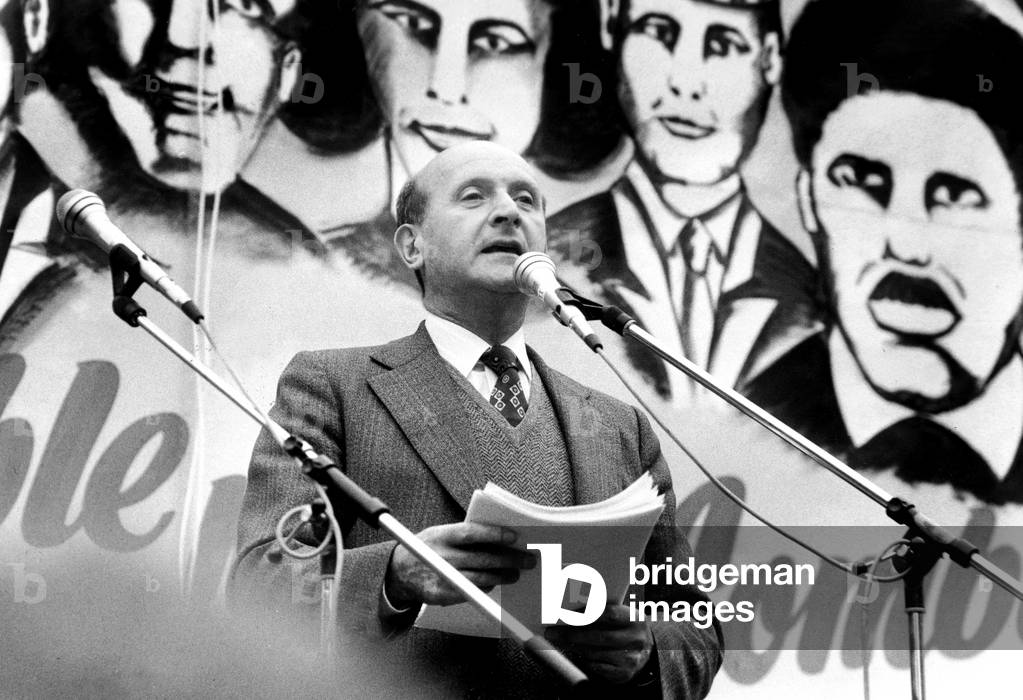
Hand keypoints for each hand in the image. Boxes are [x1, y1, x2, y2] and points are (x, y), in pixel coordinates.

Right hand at [384, 522, 535, 607]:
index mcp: (442, 535)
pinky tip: (494, 583)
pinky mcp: (441, 595)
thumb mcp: (441, 533)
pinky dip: (486, 588)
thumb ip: (466, 535)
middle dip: (510, 559)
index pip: (473, 533)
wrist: (399, 571)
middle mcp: (442, 556)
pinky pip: (471, 593)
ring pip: (481, 579)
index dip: (495, 534)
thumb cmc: (430, 547)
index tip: (515, 537)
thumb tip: (502, 538)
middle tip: (529, 560)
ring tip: (516, 574)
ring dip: (503, 576)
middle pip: (483, 559)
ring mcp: (442, 577)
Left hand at [544, 604, 652, 684]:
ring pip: (595, 653)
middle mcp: (635, 639)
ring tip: (560, 640)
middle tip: (553, 631)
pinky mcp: (624, 674)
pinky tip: (578, 652)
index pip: (609, 614)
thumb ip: (602, 611)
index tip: (566, 614)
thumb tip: (570, 607)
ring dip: (574, 647)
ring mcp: (631, 658)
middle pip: (598, 636)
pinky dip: (586, 660)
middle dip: (572, 634)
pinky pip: (598, 667)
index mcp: (635, 619)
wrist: (646, 650)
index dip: (586, 614)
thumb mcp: (622, 614)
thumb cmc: (625, 627)